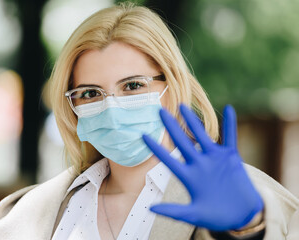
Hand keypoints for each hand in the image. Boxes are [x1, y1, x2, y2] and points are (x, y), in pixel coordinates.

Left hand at [142, 104, 263, 230]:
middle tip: (160, 111)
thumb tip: (150, 209)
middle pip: (182, 142)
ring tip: (183, 106)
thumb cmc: (216, 216)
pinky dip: (230, 124)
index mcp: (188, 176)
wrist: (241, 215)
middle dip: (171, 126)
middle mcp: (199, 164)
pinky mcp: (231, 157)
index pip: (168, 159)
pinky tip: (228, 108)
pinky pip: (230, 137)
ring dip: (194, 121)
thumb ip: (173, 211)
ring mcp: (215, 158)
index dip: (156, 148)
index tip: (142, 135)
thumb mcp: (193, 215)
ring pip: (202, 135)